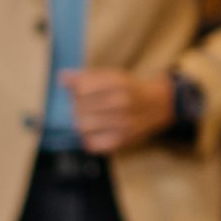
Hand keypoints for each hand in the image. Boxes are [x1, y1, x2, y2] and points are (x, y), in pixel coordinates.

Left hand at [61, 69, 175, 152]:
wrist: (159, 105)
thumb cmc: (130, 89)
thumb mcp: (113, 76)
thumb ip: (87, 77)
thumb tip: (61, 78)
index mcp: (118, 83)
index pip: (82, 88)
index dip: (74, 90)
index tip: (77, 91)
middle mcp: (121, 103)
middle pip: (80, 108)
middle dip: (76, 107)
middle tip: (82, 106)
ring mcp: (122, 123)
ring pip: (83, 126)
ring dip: (80, 122)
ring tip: (86, 119)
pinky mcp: (122, 140)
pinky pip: (92, 144)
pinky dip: (87, 139)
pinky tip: (92, 132)